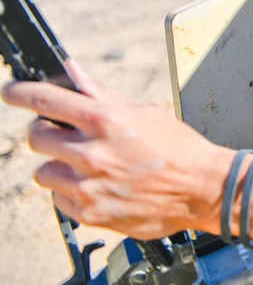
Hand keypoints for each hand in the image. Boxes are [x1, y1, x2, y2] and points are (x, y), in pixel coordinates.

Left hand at [1, 60, 235, 238]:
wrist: (203, 189)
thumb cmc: (179, 148)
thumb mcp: (144, 112)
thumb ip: (101, 94)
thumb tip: (72, 72)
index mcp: (105, 120)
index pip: (45, 99)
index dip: (20, 93)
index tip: (10, 91)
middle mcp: (92, 152)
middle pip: (36, 137)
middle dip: (47, 133)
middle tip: (66, 136)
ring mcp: (88, 185)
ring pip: (43, 172)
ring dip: (59, 166)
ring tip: (88, 166)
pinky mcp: (90, 212)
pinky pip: (59, 199)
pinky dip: (72, 192)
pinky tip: (98, 186)